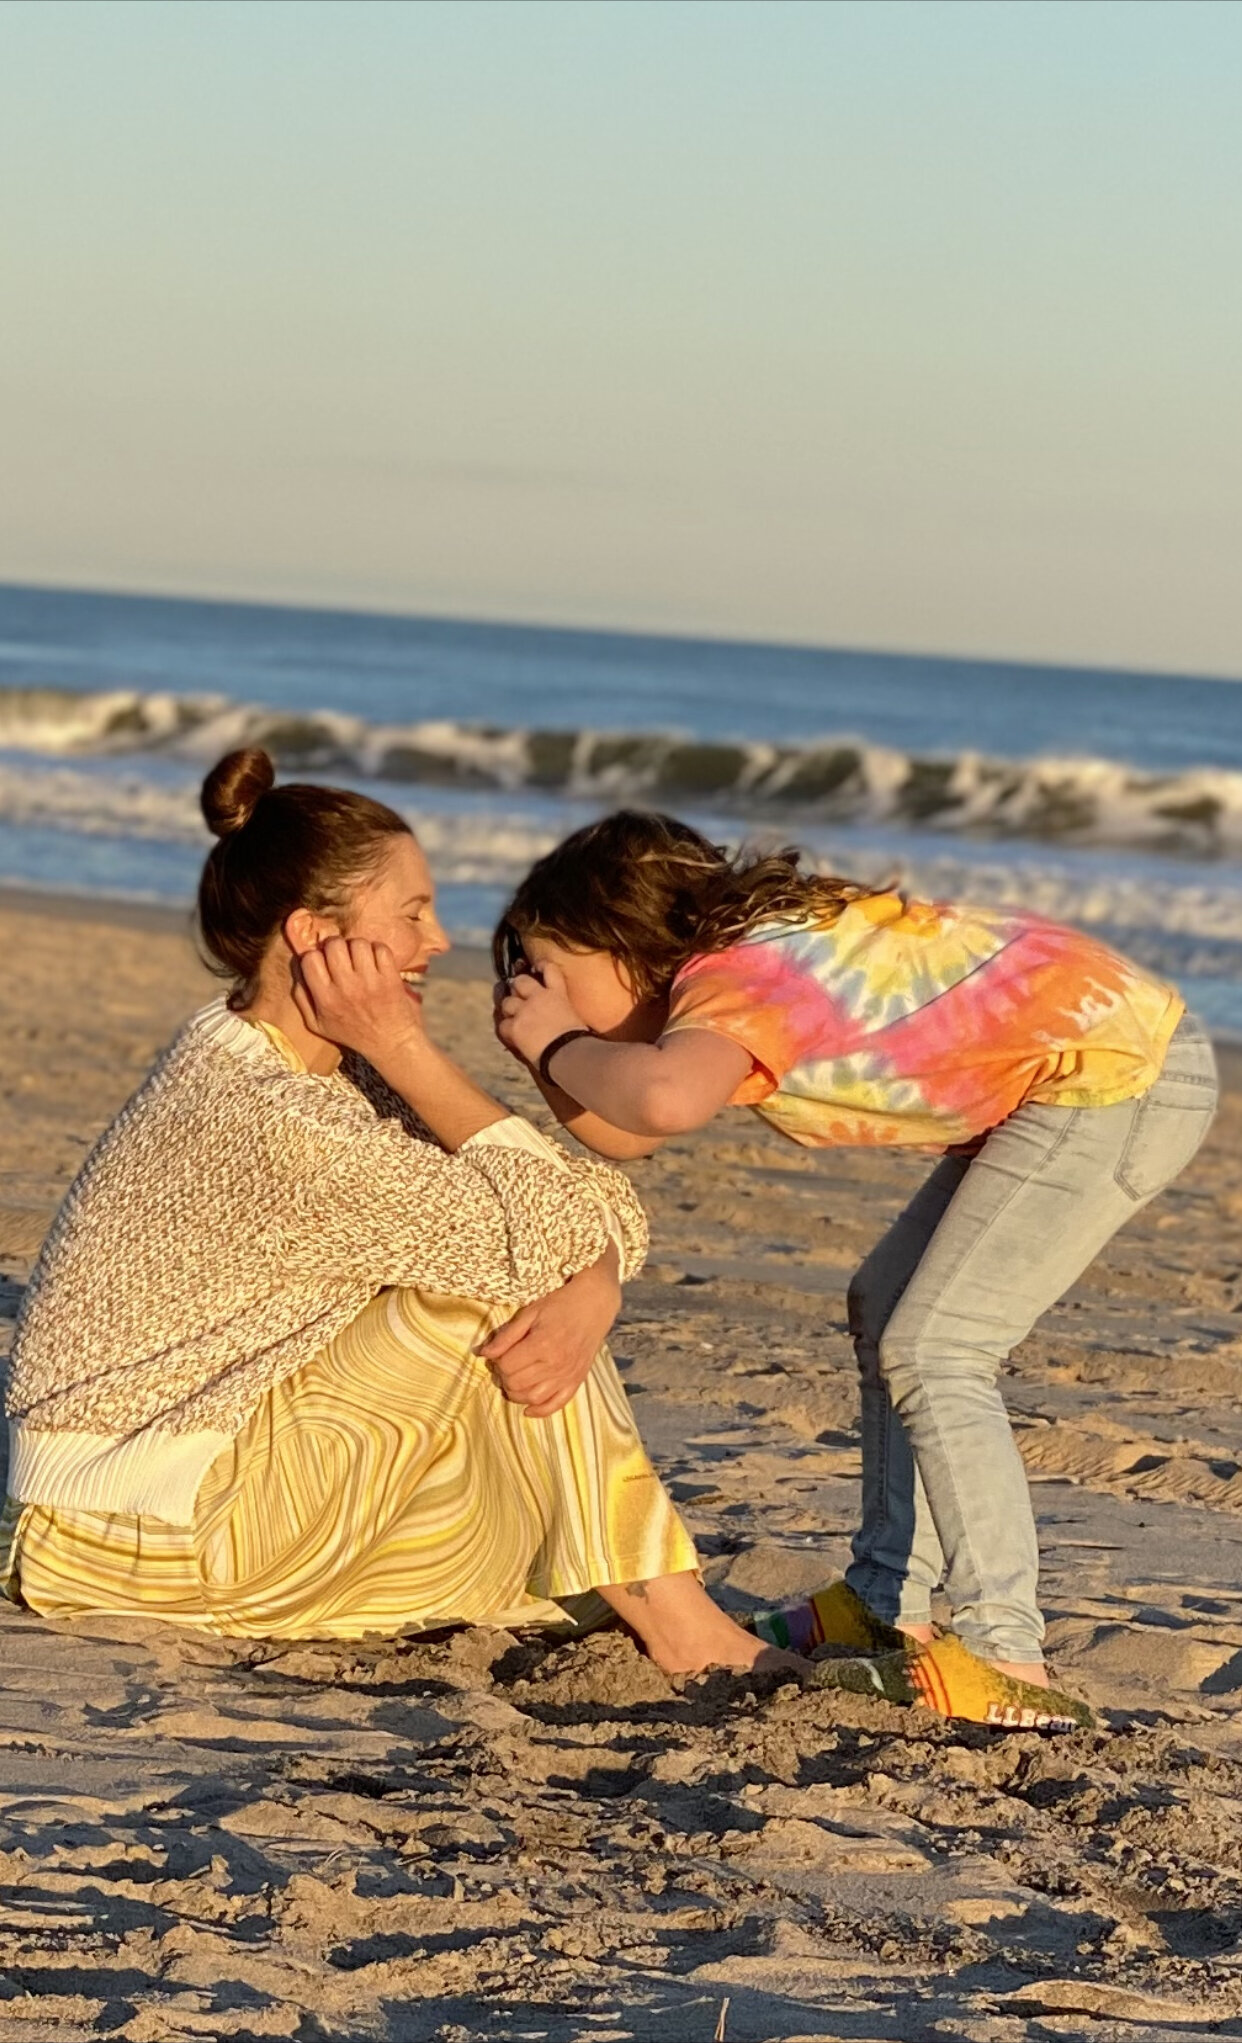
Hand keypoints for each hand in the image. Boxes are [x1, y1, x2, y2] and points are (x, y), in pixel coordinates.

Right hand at [293, 937, 423, 1062]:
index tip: (322, 961)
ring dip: (357, 947)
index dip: (314, 955)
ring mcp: (370, 982)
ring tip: (360, 959)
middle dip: (335, 946)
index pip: (310, 959)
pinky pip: (381, 949)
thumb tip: (297, 967)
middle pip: (334, 945)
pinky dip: (378, 950)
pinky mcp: (390, 978)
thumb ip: (302, 997)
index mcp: (326, 999)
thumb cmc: (351, 1033)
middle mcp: (346, 988)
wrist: (390, 1044)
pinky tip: (376, 962)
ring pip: (358, 943)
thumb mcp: (317, 1024)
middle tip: (342, 956)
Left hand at [478, 1253, 620, 1417]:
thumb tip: (484, 1353)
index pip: (506, 1366)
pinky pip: (556, 1404)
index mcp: (541, 1344)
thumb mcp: (530, 1313)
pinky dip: (540, 1411)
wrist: (594, 1304)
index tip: (498, 1354)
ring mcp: (567, 1375)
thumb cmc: (560, 1305)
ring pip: (532, 1398)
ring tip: (513, 1380)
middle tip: (504, 1365)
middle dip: (504, 1377)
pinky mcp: (577, 1380)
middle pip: (516, 1383)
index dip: (496, 1362)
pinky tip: (528, 1408)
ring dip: (516, 1394)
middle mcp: (555, 1364)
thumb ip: (507, 1335)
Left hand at [495, 961, 585, 1068]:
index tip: (537, 966)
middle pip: (520, 981)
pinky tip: (512, 1034)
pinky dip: (506, 1029)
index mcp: (558, 994)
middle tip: (518, 993)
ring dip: (509, 1008)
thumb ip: (564, 1009)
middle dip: (517, 986)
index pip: (550, 969)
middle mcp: (538, 998)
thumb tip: (563, 1014)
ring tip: (513, 1016)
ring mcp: (524, 1011)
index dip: (542, 966)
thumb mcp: (574, 1016)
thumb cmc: (578, 1039)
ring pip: (506, 1002)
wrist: (568, 1053)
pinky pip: (502, 1025)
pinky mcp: (515, 1027)